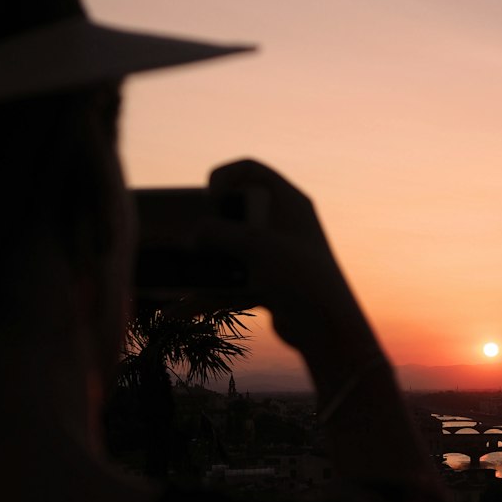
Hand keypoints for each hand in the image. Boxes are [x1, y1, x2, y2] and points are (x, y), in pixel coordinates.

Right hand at [193, 159, 381, 383]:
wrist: (329, 330)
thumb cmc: (301, 278)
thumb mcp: (257, 246)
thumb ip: (219, 233)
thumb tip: (192, 238)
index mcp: (289, 202)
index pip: (250, 170)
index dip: (223, 177)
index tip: (208, 198)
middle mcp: (282, 225)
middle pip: (232, 213)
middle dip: (204, 227)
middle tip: (184, 237)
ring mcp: (274, 256)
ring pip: (228, 252)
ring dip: (201, 266)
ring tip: (172, 278)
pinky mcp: (268, 285)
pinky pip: (231, 283)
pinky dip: (209, 294)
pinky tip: (183, 309)